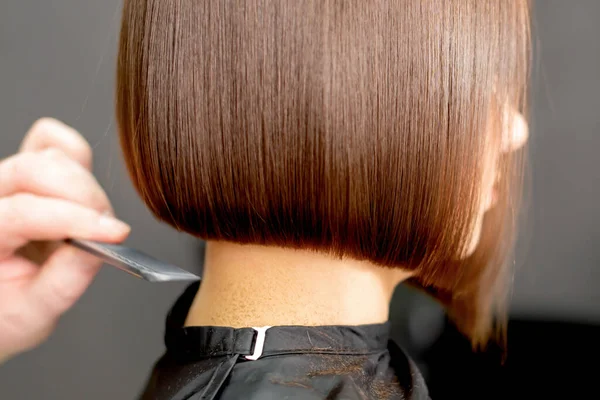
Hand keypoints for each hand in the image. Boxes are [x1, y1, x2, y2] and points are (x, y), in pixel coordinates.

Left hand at [0, 119, 130, 362]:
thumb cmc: (4, 314)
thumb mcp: (32, 315)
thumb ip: (64, 282)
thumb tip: (101, 246)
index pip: (24, 212)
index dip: (74, 220)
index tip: (115, 234)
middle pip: (37, 169)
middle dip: (84, 198)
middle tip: (109, 231)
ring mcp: (4, 179)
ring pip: (51, 154)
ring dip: (83, 186)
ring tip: (90, 224)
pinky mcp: (25, 171)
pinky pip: (51, 141)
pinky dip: (75, 157)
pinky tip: (81, 190)